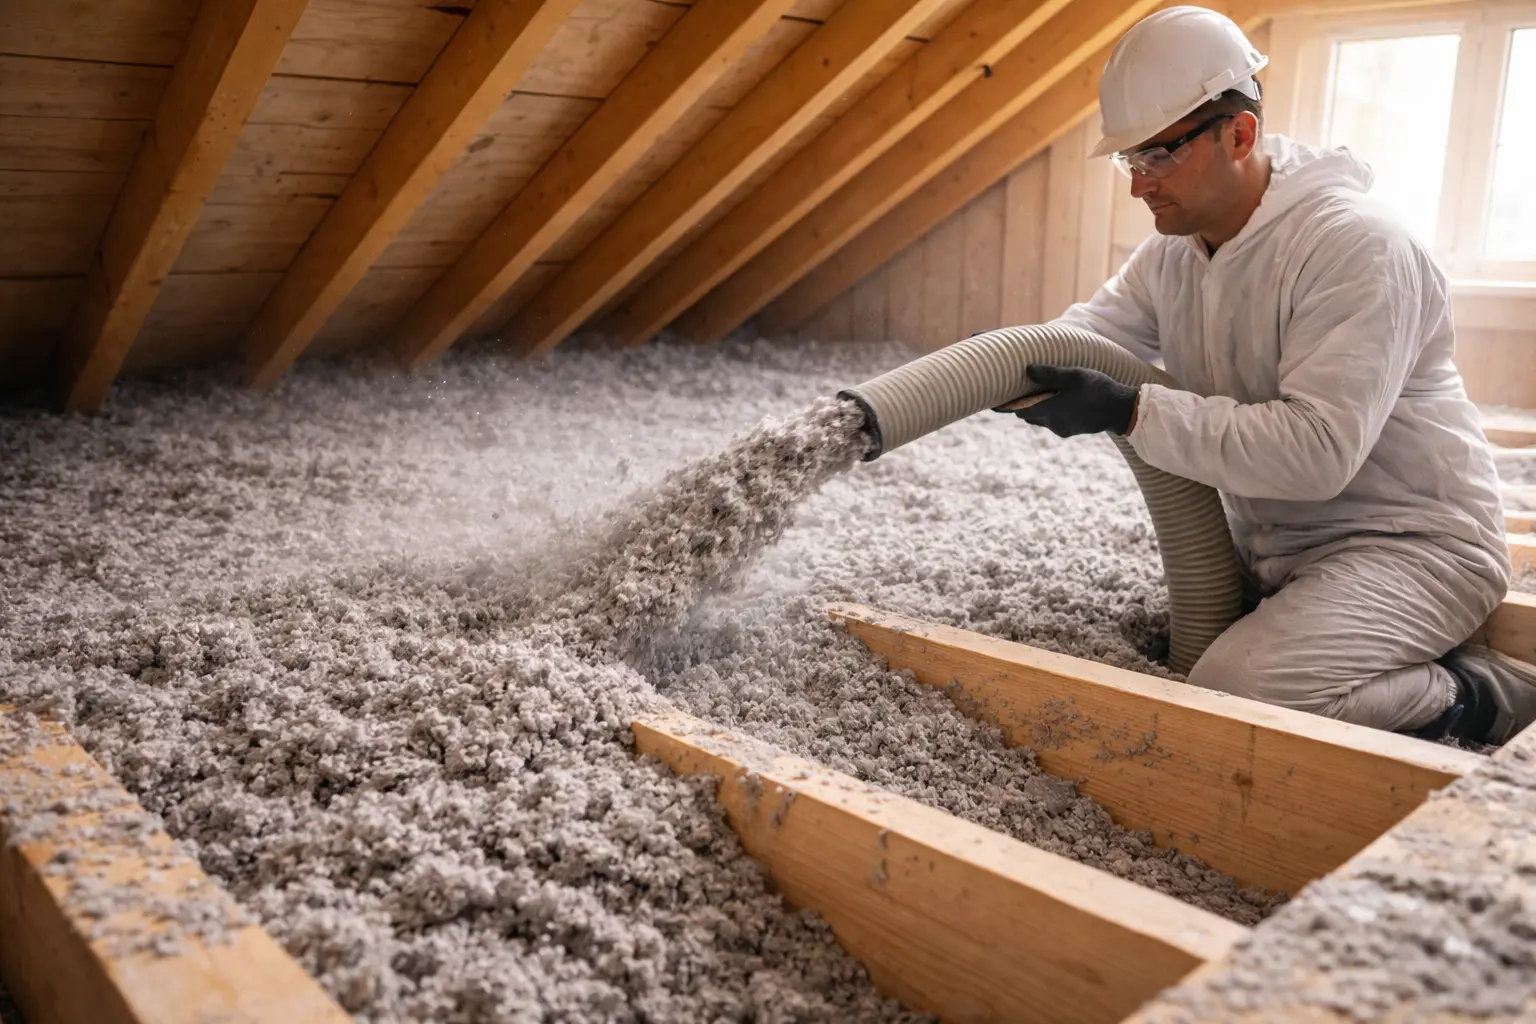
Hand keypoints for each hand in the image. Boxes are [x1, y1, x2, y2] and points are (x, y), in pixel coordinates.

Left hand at [995, 364, 1137, 437]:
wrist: (1121, 411)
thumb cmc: (1099, 389)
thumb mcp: (1075, 375)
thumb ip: (1051, 374)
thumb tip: (1027, 370)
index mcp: (1051, 409)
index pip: (1017, 409)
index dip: (1005, 404)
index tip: (993, 397)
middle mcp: (1052, 423)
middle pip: (1026, 414)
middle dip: (1020, 403)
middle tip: (1013, 388)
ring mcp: (1060, 429)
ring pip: (1037, 418)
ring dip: (1035, 407)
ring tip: (1035, 391)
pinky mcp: (1067, 431)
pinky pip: (1050, 421)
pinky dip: (1048, 412)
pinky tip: (1056, 399)